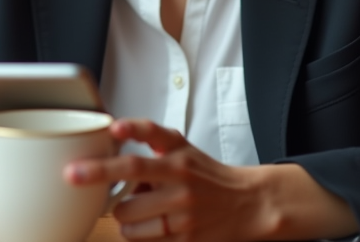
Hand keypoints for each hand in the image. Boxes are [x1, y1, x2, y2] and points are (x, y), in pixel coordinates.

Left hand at [64, 119, 266, 241]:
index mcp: (177, 156)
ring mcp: (184, 213)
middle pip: (126, 197)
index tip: (112, 129)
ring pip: (129, 223)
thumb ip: (151, 142)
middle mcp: (180, 182)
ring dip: (127, 221)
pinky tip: (154, 227)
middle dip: (115, 201)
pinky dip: (140, 236)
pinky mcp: (186, 240)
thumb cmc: (206, 174)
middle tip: (114, 195)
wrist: (247, 203)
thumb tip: (114, 140)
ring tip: (144, 213)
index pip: (148, 142)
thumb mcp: (182, 148)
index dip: (131, 131)